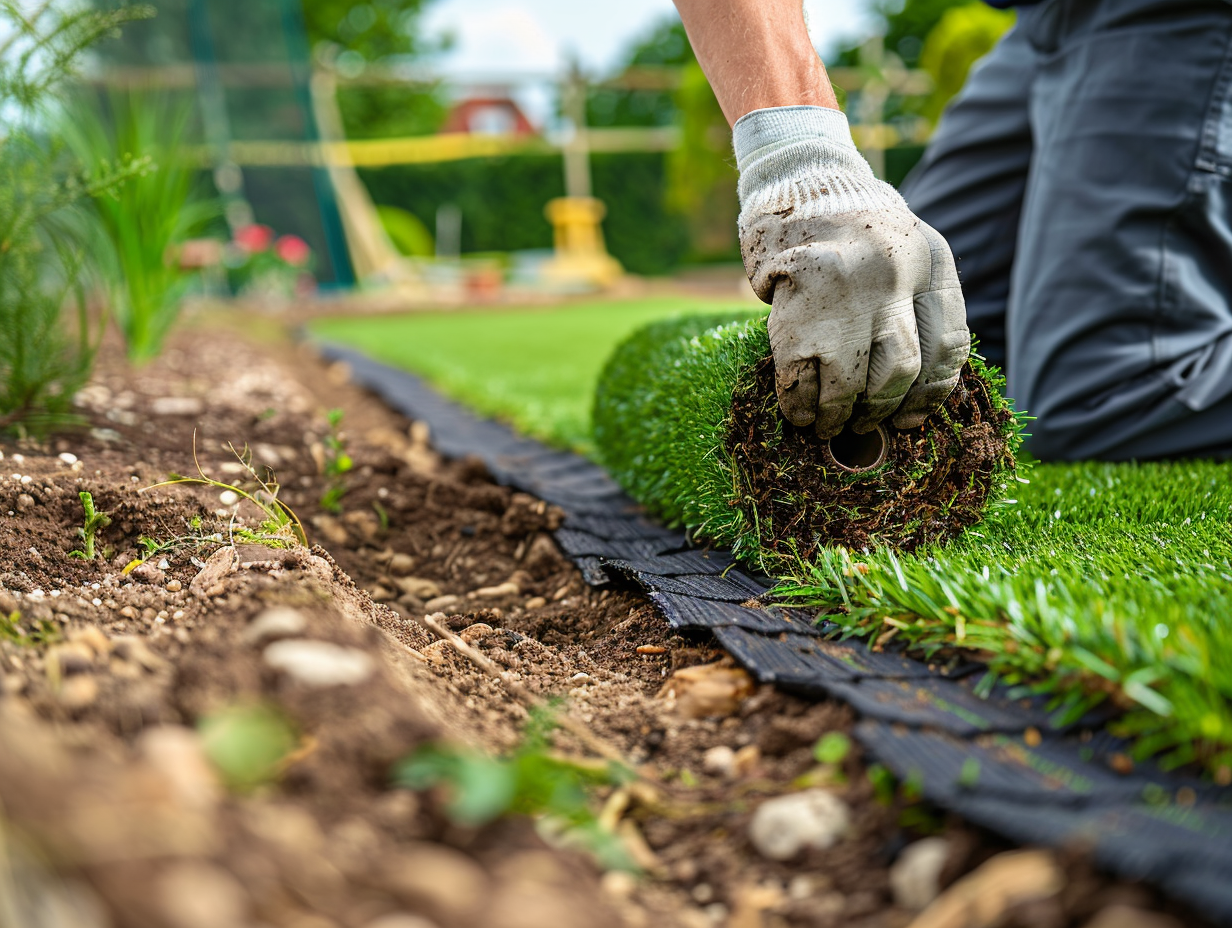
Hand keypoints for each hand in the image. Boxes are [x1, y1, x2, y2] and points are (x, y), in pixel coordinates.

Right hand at [735, 106, 969, 436]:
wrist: (800, 180)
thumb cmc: (855, 232)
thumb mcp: (906, 252)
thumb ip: (916, 306)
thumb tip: (908, 396)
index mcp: (932, 260)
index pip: (948, 345)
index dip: (930, 395)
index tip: (909, 418)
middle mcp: (895, 273)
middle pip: (901, 369)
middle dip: (880, 408)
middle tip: (863, 424)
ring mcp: (845, 290)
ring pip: (854, 382)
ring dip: (838, 415)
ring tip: (828, 425)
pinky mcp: (798, 303)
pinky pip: (803, 376)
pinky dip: (800, 404)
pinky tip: (799, 412)